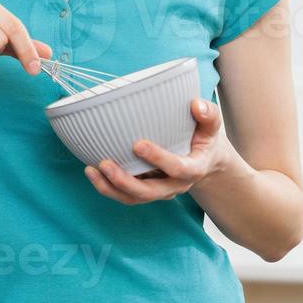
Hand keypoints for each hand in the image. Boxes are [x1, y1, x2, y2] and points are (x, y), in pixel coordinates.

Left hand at [84, 98, 227, 204]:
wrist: (203, 159)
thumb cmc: (202, 137)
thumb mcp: (211, 126)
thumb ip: (208, 114)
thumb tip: (195, 104)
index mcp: (193, 169)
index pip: (178, 168)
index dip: (158, 159)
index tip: (137, 144)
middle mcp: (175, 185)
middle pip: (150, 192)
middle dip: (126, 181)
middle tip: (105, 164)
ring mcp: (159, 191)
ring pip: (134, 198)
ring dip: (111, 188)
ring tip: (91, 171)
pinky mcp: (146, 190)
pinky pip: (126, 195)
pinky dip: (107, 187)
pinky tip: (91, 172)